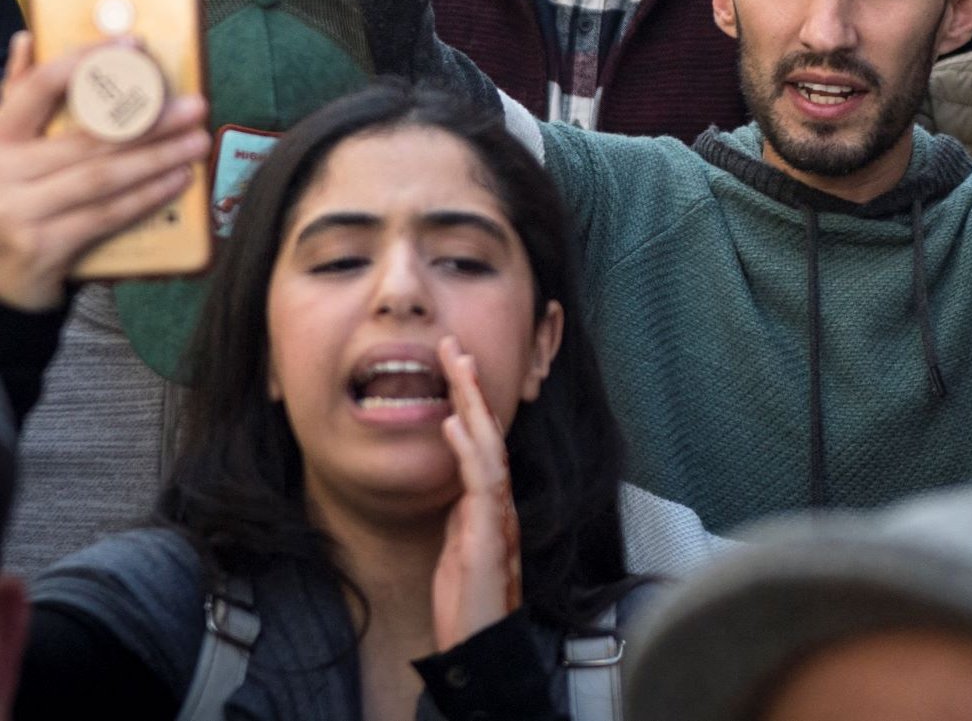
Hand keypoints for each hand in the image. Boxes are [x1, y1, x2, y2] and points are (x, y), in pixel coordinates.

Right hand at [0, 33, 208, 309]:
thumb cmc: (8, 198)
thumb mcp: (4, 148)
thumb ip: (16, 97)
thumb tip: (28, 40)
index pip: (37, 87)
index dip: (85, 62)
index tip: (133, 44)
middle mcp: (0, 172)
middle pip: (87, 137)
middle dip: (149, 120)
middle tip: (195, 106)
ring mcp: (18, 212)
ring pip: (102, 177)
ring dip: (158, 157)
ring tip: (197, 141)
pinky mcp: (41, 248)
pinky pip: (106, 215)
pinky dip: (146, 196)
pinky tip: (178, 180)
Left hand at [432, 336, 521, 650]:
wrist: (483, 646)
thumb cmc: (471, 602)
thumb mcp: (459, 546)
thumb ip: (461, 511)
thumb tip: (457, 481)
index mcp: (489, 501)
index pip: (483, 438)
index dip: (471, 399)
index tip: (456, 363)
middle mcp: (499, 501)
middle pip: (489, 430)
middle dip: (471, 385)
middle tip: (453, 345)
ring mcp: (497, 516)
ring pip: (490, 445)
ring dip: (472, 402)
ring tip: (457, 365)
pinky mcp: (490, 536)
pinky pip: (482, 482)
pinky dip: (469, 448)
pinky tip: (454, 422)